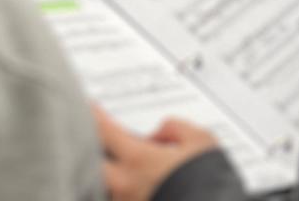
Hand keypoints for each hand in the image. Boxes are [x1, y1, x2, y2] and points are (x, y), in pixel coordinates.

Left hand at [96, 107, 218, 200]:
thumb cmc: (211, 183)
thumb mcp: (201, 141)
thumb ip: (174, 128)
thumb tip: (158, 136)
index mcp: (138, 160)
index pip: (104, 130)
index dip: (93, 115)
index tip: (88, 107)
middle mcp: (126, 186)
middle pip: (90, 163)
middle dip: (89, 149)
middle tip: (93, 138)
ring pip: (102, 187)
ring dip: (105, 174)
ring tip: (113, 164)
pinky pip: (118, 199)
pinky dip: (119, 190)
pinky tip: (127, 185)